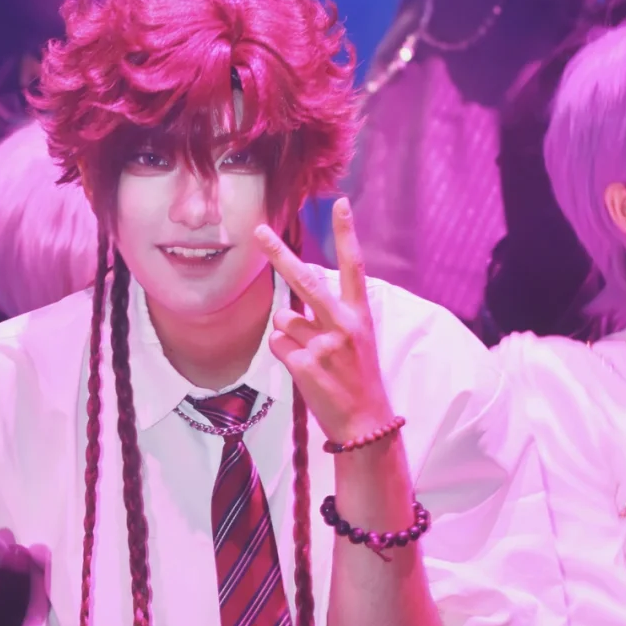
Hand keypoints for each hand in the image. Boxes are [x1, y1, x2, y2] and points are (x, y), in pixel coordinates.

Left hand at [255, 197, 393, 442]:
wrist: (366, 423)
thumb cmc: (359, 379)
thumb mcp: (359, 340)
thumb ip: (332, 315)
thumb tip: (294, 298)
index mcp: (360, 314)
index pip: (354, 265)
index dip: (346, 233)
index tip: (340, 203)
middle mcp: (343, 324)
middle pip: (305, 279)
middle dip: (279, 254)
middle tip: (260, 231)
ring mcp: (323, 344)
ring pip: (283, 319)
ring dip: (288, 334)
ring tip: (310, 355)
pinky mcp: (305, 364)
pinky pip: (277, 345)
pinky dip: (284, 355)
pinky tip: (303, 369)